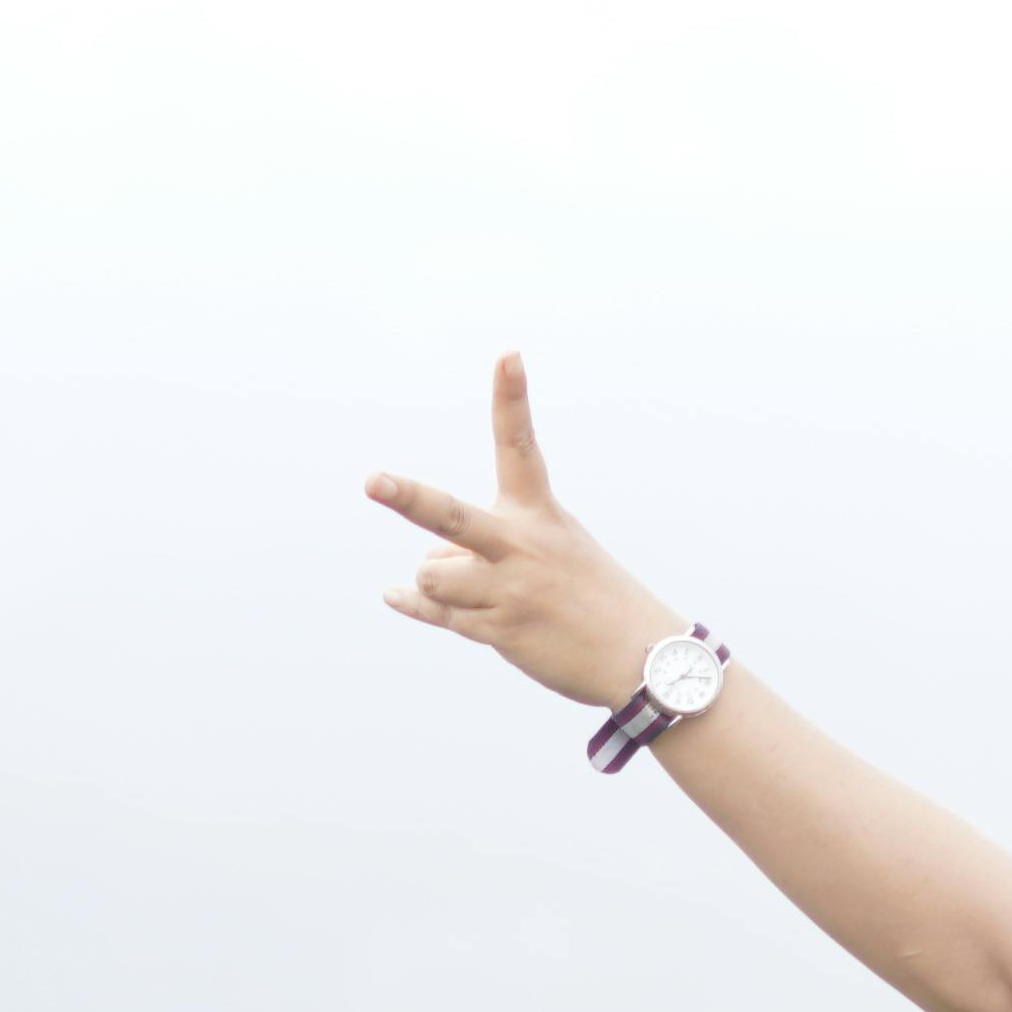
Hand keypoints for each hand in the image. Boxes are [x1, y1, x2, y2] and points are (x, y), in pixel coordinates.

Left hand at [365, 354, 680, 708]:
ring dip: (440, 581)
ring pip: (432, 572)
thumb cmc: (591, 597)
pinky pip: (436, 612)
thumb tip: (427, 567)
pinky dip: (416, 604)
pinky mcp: (499, 630)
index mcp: (540, 513)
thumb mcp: (552, 552)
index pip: (521, 446)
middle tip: (372, 481)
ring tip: (480, 592)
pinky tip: (396, 595)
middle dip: (406, 497)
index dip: (512, 398)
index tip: (508, 354)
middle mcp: (521, 545)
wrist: (639, 657)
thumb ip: (486, 549)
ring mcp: (508, 589)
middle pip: (449, 515)